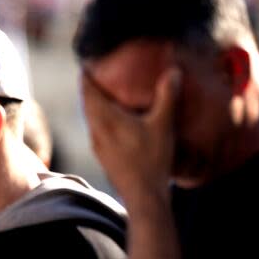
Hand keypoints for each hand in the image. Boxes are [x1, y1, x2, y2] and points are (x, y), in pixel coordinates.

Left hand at [81, 67, 180, 205]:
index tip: (87, 63)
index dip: (86, 76)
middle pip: (86, 104)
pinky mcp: (102, 156)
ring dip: (94, 105)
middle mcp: (96, 130)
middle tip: (97, 75)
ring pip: (90, 119)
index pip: (88, 91)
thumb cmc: (152, 158)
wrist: (142, 195)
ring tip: (105, 95)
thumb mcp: (163, 124)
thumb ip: (167, 96)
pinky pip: (96, 130)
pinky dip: (100, 119)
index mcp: (105, 119)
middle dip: (90, 88)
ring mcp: (97, 145)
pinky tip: (113, 122)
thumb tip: (172, 70)